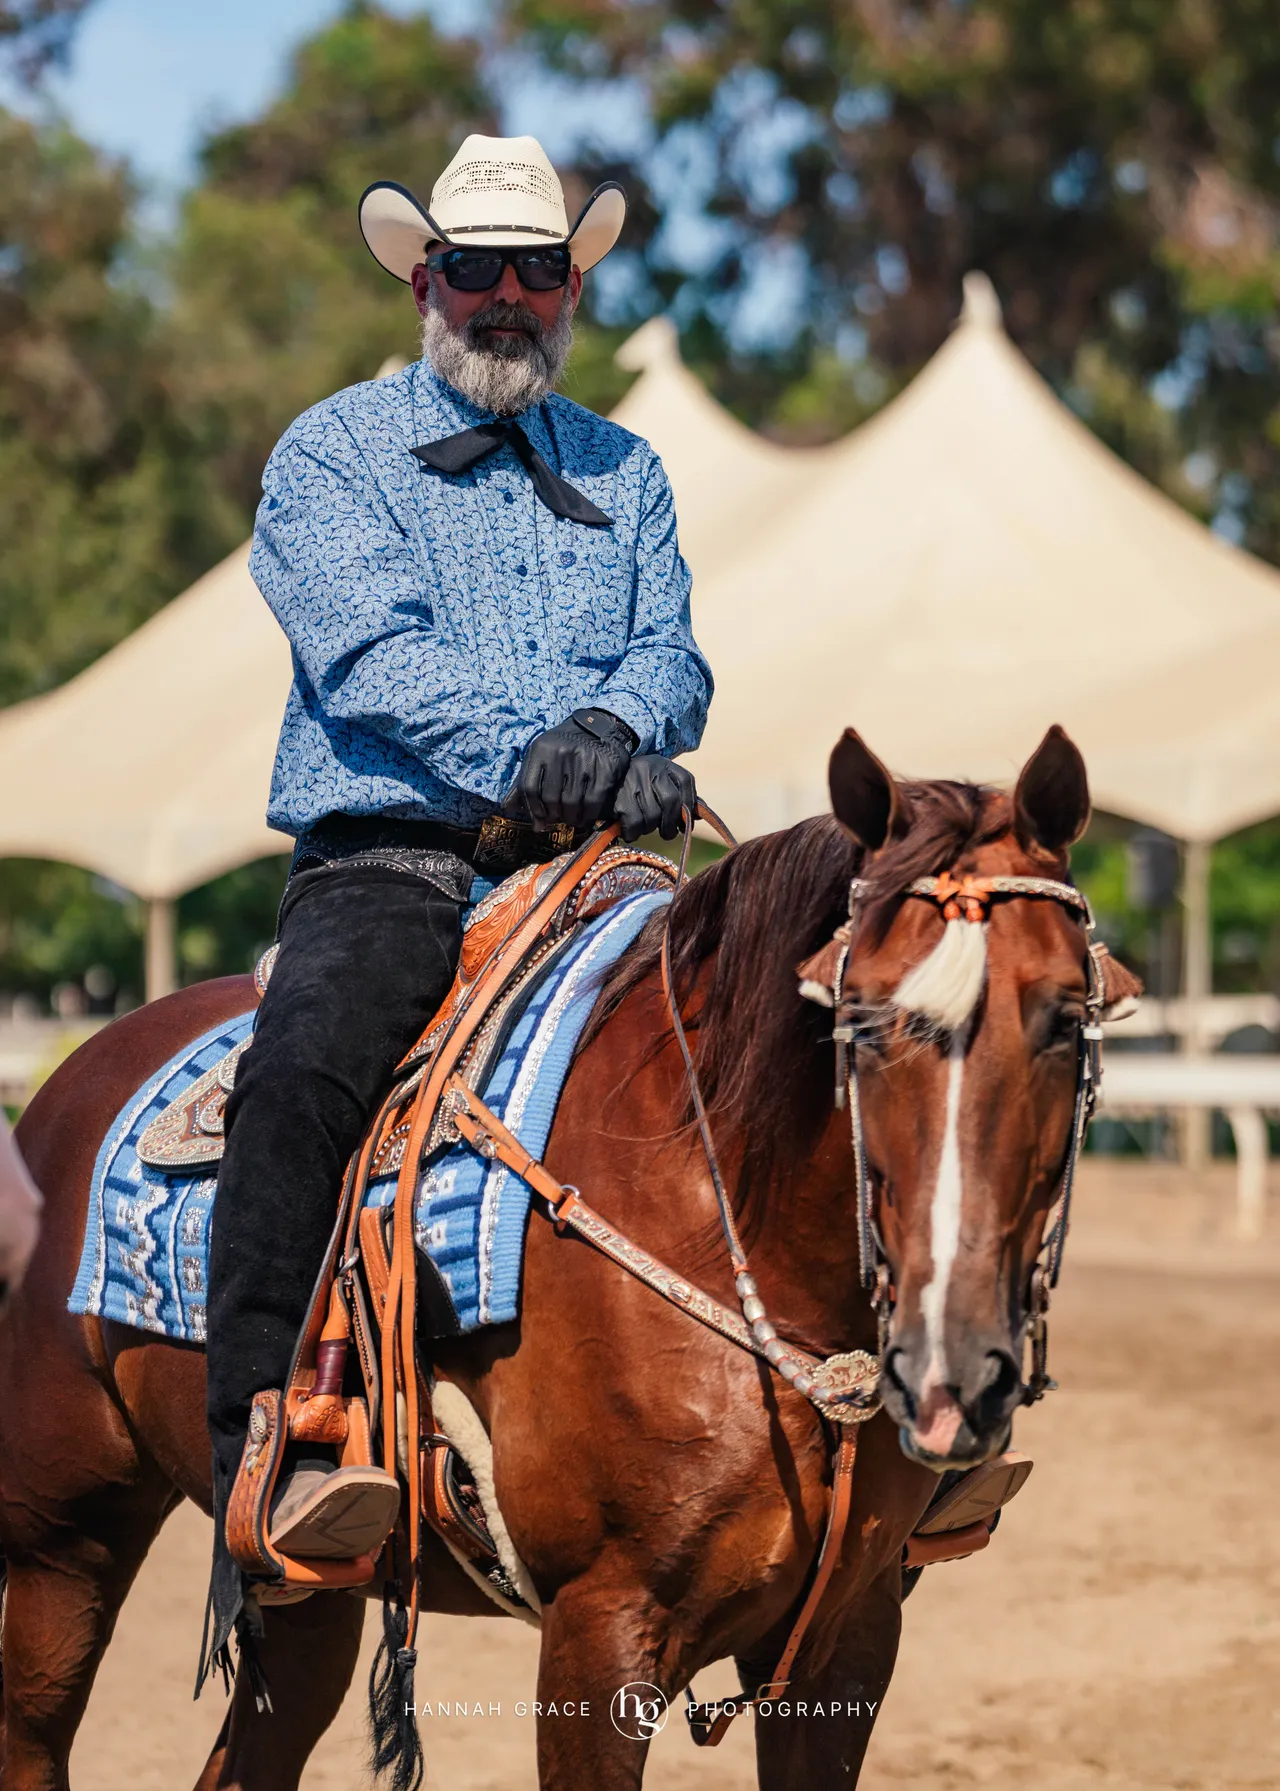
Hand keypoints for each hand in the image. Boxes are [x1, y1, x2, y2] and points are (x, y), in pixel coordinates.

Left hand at [518, 708, 636, 829]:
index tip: (538, 822)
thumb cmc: (561, 748)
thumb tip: (507, 809)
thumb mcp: (538, 757)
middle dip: (552, 815)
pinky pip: (592, 802)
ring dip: (570, 818)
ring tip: (570, 820)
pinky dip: (587, 816)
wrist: (596, 729)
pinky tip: (584, 817)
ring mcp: (584, 760)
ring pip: (571, 803)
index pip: (529, 787)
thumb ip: (524, 781)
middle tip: (557, 820)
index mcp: (540, 749)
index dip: (532, 810)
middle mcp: (561, 752)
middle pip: (551, 798)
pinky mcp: (604, 769)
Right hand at [614, 755, 695, 841]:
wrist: (595, 779)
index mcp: (662, 763)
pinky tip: (631, 832)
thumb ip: (679, 795)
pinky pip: (635, 823)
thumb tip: (700, 814)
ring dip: (650, 828)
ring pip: (654, 815)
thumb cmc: (632, 787)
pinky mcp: (619, 799)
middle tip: (667, 833)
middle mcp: (649, 768)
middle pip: (672, 801)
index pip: (685, 781)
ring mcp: (633, 782)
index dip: (689, 804)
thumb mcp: (656, 783)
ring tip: (645, 827)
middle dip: (672, 823)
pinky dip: (634, 833)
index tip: (684, 823)